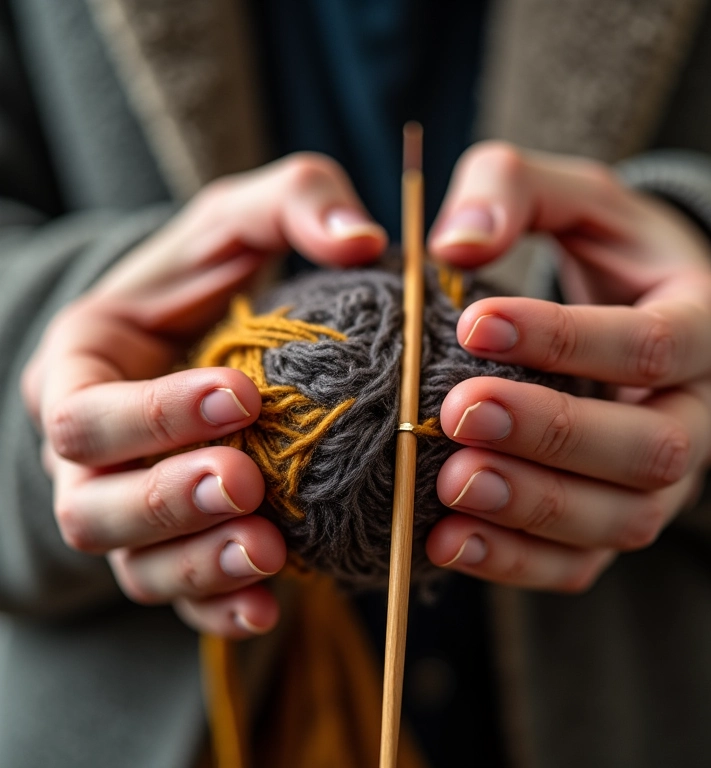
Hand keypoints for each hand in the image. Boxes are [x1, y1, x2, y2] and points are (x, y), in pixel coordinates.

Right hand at [21, 153, 386, 636]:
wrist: (196, 340)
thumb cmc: (212, 279)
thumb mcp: (243, 221)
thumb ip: (295, 203)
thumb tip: (363, 238)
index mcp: (84, 371)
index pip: (88, 411)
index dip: (156, 414)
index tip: (242, 396)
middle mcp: (88, 455)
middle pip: (92, 503)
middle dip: (168, 499)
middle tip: (247, 481)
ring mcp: (126, 510)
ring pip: (132, 564)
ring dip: (197, 564)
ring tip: (268, 549)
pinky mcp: (170, 547)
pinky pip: (180, 599)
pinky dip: (220, 609)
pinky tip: (272, 605)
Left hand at [424, 142, 710, 590]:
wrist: (638, 311)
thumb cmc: (604, 251)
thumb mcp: (573, 197)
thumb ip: (513, 189)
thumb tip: (455, 243)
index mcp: (705, 324)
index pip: (655, 343)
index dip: (567, 339)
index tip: (474, 322)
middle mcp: (702, 412)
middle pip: (651, 447)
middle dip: (552, 434)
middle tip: (459, 413)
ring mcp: (666, 480)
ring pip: (624, 518)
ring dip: (534, 509)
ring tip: (450, 487)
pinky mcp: (619, 518)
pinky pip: (583, 562)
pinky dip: (517, 562)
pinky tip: (447, 542)